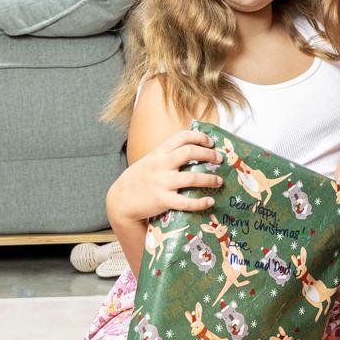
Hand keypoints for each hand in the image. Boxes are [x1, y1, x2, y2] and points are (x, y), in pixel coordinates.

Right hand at [107, 130, 223, 222]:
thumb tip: (193, 148)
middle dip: (208, 155)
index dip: (199, 137)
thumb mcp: (151, 160)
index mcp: (159, 153)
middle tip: (219, 159)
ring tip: (219, 181)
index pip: (182, 137)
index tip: (211, 142)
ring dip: (210, 179)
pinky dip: (200, 202)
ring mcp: (161, 182)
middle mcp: (161, 165)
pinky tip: (210, 201)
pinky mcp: (162, 200)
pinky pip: (185, 202)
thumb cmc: (140, 179)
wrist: (120, 200)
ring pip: (192, 177)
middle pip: (189, 153)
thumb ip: (167, 154)